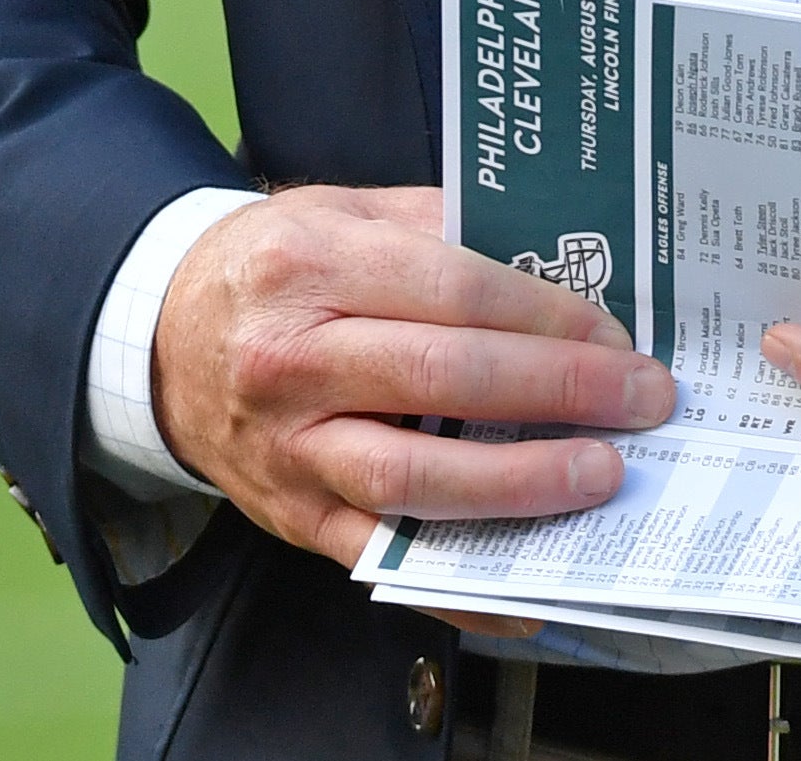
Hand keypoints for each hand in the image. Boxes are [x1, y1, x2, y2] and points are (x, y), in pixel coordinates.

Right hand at [152, 184, 677, 566]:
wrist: (161, 336)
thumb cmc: (275, 267)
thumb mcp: (344, 212)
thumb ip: (444, 229)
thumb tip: (561, 263)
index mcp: (311, 265)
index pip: (453, 292)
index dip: (546, 318)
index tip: (618, 337)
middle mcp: (291, 360)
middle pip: (442, 380)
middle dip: (557, 393)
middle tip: (640, 402)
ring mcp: (287, 448)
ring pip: (413, 477)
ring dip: (519, 484)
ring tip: (597, 477)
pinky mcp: (290, 515)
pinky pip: (380, 557)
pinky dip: (457, 583)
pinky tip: (526, 587)